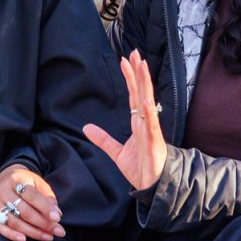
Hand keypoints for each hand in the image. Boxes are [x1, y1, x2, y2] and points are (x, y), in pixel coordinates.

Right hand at [0, 164, 63, 240]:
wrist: (5, 177)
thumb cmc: (25, 182)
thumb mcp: (38, 182)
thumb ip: (48, 196)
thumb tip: (56, 213)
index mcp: (17, 179)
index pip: (32, 196)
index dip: (45, 208)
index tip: (57, 218)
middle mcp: (3, 190)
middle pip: (24, 211)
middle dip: (43, 223)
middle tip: (58, 231)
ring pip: (14, 221)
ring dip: (33, 232)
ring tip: (48, 236)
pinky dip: (11, 235)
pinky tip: (24, 239)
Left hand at [84, 50, 167, 190]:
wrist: (153, 187)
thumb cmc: (141, 169)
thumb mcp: (117, 152)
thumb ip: (104, 139)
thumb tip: (86, 127)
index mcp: (138, 123)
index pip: (133, 94)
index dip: (129, 77)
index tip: (124, 60)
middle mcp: (145, 122)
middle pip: (141, 92)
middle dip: (138, 73)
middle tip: (134, 53)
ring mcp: (151, 131)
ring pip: (147, 102)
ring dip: (145, 84)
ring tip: (141, 66)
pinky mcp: (154, 143)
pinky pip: (151, 126)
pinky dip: (147, 113)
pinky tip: (145, 100)